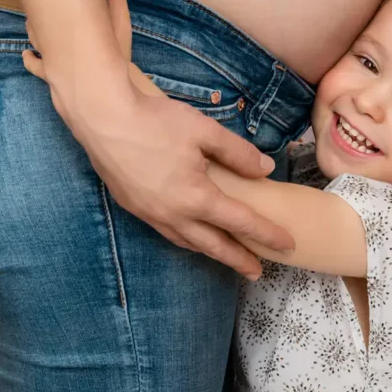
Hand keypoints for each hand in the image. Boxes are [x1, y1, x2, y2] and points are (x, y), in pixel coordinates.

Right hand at [22, 0, 293, 278]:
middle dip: (238, 260)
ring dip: (210, 252)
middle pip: (213, 245)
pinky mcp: (134, 206)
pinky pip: (167, 232)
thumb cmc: (156, 122)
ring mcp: (151, 214)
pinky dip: (186, 240)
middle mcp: (174, 214)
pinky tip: (189, 234)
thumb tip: (265, 169)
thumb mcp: (205, 131)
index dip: (266, 234)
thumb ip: (238, 153)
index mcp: (196, 197)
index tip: (287, 244)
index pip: (241, 222)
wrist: (103, 119)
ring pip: (187, 242)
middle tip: (257, 272)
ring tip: (227, 256)